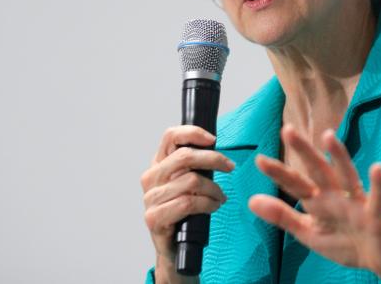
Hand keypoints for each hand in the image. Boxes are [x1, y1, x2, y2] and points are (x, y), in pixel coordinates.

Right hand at [141, 125, 234, 283]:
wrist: (173, 248)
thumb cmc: (183, 212)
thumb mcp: (188, 183)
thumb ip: (194, 165)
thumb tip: (215, 147)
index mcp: (158, 164)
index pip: (170, 136)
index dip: (192, 133)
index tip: (213, 139)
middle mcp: (151, 177)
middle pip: (185, 156)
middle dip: (214, 159)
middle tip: (230, 166)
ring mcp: (150, 198)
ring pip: (191, 181)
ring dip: (214, 188)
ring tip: (220, 197)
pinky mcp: (154, 217)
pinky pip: (189, 203)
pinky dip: (208, 203)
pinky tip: (214, 206)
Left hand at [248, 125, 380, 282]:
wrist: (380, 261)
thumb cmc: (344, 242)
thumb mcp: (309, 232)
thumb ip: (282, 216)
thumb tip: (251, 200)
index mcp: (319, 200)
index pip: (296, 183)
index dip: (278, 173)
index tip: (259, 159)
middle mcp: (336, 195)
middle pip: (317, 170)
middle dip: (304, 151)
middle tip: (287, 130)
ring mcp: (356, 203)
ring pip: (346, 175)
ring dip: (338, 156)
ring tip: (328, 137)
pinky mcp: (376, 214)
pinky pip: (377, 197)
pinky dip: (378, 184)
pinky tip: (376, 168)